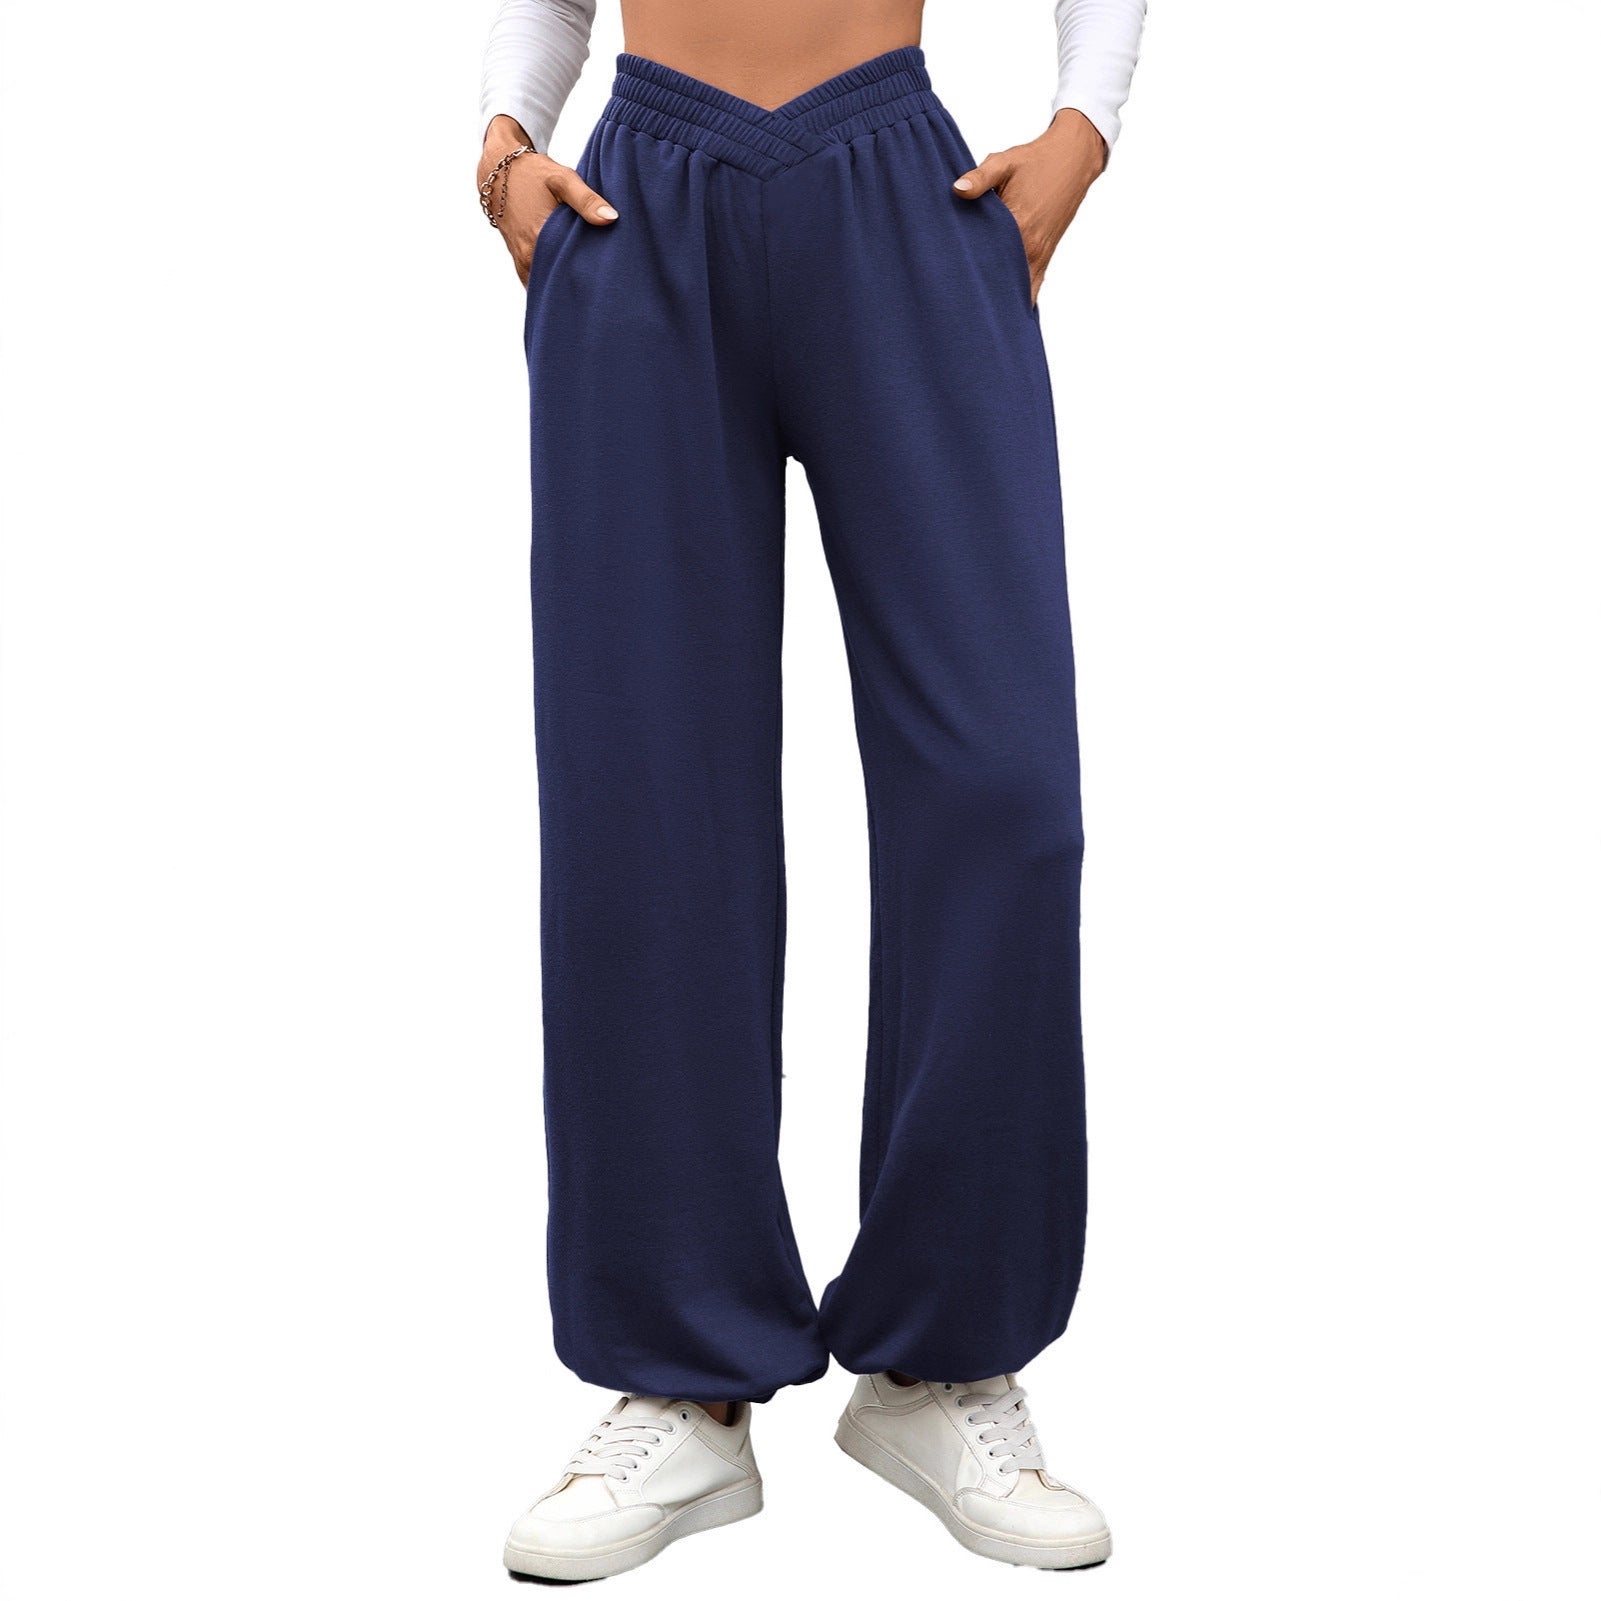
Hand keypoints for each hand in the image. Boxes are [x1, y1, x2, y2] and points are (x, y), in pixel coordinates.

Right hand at [479, 115, 616, 285]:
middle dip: (580, 284)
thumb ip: (587, 200)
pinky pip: (537, 280)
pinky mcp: (519, 261)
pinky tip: (568, 275)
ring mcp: (521, 261)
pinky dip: (552, 279)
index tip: (608, 279)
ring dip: (564, 283)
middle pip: (560, 282)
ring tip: (587, 283)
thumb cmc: (533, 174)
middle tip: (602, 283)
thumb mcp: (562, 180)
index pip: (572, 272)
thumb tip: (611, 218)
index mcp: (540, 240)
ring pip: (547, 283)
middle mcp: (528, 256)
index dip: (591, 277)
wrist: (499, 171)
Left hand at [953, 109, 1106, 303]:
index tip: (950, 292)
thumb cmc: (1035, 160)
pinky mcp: (1046, 255)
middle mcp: (1032, 246)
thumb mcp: (1005, 162)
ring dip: (1002, 302)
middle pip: (1002, 282)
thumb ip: (980, 178)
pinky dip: (1020, 298)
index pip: (987, 261)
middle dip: (982, 297)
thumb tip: (956, 190)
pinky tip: (1007, 314)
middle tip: (958, 314)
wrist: (1073, 158)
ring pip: (1019, 289)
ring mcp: (1041, 254)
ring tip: (978, 321)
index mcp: (1019, 225)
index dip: (968, 276)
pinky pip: (1033, 285)